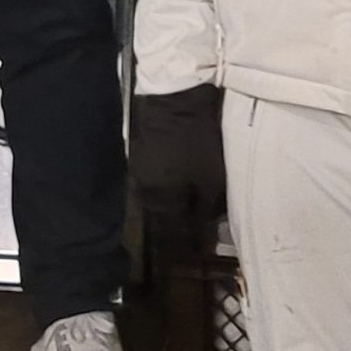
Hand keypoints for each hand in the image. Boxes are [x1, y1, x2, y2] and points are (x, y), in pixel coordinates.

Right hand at [132, 83, 228, 262]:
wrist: (174, 97)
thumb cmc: (196, 140)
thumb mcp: (211, 178)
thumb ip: (207, 209)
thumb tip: (205, 229)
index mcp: (161, 201)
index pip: (173, 234)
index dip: (187, 246)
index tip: (198, 253)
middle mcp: (145, 191)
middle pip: (162, 219)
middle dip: (176, 230)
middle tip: (193, 235)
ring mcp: (139, 171)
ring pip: (157, 201)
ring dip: (171, 210)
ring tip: (187, 212)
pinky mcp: (141, 154)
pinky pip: (155, 183)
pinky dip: (166, 190)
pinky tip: (177, 188)